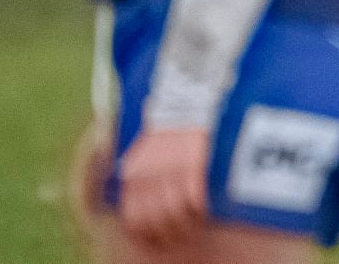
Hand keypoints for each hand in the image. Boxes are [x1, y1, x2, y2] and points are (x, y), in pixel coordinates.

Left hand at [118, 127, 210, 249]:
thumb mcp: (141, 148)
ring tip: (195, 228)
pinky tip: (206, 213)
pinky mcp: (191, 166)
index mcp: (132, 175)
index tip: (160, 242)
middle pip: (154, 221)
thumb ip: (135, 171)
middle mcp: (147, 176)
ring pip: (173, 215)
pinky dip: (200, 211)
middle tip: (182, 237)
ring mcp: (169, 172)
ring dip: (185, 227)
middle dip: (168, 235)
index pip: (133, 219)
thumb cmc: (167, 125)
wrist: (186, 98)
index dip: (147, 236)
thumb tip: (133, 192)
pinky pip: (193, 200)